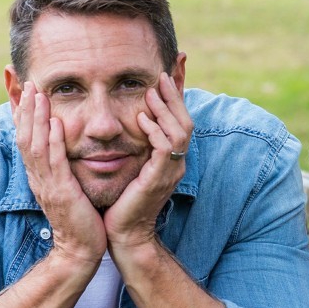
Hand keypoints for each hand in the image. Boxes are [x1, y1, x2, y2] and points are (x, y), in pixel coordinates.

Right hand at [14, 81, 104, 269]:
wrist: (80, 251)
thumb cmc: (79, 219)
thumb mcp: (68, 189)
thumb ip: (63, 169)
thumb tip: (64, 149)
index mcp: (40, 176)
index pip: (27, 140)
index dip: (25, 116)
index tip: (27, 92)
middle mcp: (38, 177)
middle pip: (25, 137)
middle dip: (27, 109)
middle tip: (29, 84)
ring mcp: (47, 185)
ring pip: (35, 145)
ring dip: (36, 118)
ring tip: (38, 94)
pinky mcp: (61, 193)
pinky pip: (54, 163)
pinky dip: (53, 141)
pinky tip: (55, 123)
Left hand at [105, 72, 193, 247]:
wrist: (124, 234)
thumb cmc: (123, 201)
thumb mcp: (131, 166)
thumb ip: (135, 144)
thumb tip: (128, 120)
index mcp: (171, 158)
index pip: (180, 120)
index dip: (177, 96)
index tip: (167, 73)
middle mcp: (176, 162)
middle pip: (186, 121)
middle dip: (174, 96)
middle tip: (161, 75)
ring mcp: (170, 171)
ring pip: (179, 131)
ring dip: (165, 110)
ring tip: (151, 92)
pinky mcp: (159, 178)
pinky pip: (164, 148)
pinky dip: (155, 131)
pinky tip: (141, 119)